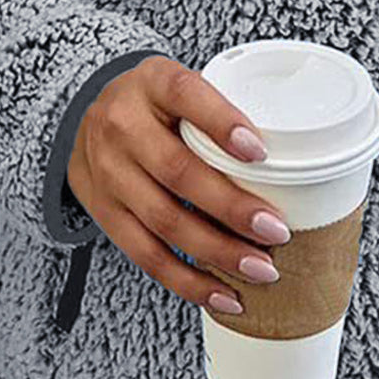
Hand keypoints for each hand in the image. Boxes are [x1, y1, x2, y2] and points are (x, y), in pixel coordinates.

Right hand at [67, 55, 291, 315]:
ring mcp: (108, 171)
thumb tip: (292, 161)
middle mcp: (123, 124)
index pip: (186, 95)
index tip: (260, 153)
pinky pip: (145, 255)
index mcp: (153, 82)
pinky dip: (187, 281)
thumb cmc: (156, 104)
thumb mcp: (181, 85)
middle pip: (178, 171)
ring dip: (217, 252)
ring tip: (261, 269)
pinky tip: (222, 296)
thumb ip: (221, 111)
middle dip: (231, 208)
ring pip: (163, 221)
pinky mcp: (103, 211)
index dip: (222, 123)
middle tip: (277, 231)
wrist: (86, 118)